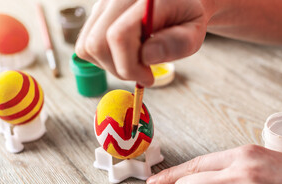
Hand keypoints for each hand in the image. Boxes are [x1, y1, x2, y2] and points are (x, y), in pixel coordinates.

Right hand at [75, 0, 212, 85]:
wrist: (181, 1)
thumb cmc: (187, 16)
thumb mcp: (194, 31)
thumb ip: (176, 43)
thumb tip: (145, 57)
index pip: (119, 36)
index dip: (129, 66)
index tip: (148, 78)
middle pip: (96, 43)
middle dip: (118, 69)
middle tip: (142, 73)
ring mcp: (104, 3)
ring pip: (86, 45)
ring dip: (109, 65)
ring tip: (135, 62)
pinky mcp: (98, 13)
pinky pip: (86, 43)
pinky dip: (103, 58)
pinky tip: (125, 54)